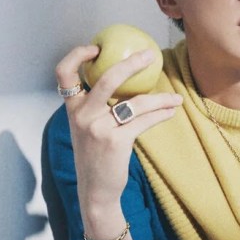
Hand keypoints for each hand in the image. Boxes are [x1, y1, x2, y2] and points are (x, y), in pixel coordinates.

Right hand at [55, 45, 182, 209]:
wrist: (95, 190)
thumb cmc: (95, 157)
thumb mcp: (87, 130)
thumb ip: (96, 108)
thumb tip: (123, 82)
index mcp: (73, 109)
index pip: (64, 75)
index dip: (76, 56)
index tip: (96, 48)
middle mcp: (83, 116)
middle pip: (106, 79)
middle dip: (130, 64)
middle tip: (149, 56)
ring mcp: (99, 128)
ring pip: (135, 103)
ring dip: (160, 99)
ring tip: (176, 98)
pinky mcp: (116, 141)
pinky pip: (144, 121)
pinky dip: (161, 114)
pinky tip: (171, 111)